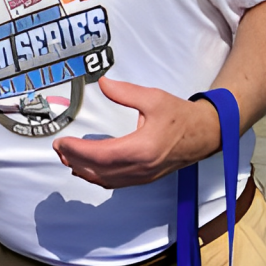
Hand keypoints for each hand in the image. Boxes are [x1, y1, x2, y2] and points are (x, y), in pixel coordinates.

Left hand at [52, 78, 222, 188]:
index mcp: (142, 149)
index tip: (62, 142)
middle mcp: (141, 168)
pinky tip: (87, 168)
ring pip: (106, 180)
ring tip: (67, 157)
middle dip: (75, 160)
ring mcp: (143, 176)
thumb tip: (104, 83)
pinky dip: (97, 176)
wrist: (207, 134)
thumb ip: (126, 92)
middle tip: (58, 148)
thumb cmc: (181, 117)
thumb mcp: (154, 98)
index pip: (101, 155)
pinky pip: (115, 182)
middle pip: (99, 171)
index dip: (77, 151)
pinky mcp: (145, 177)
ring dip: (84, 170)